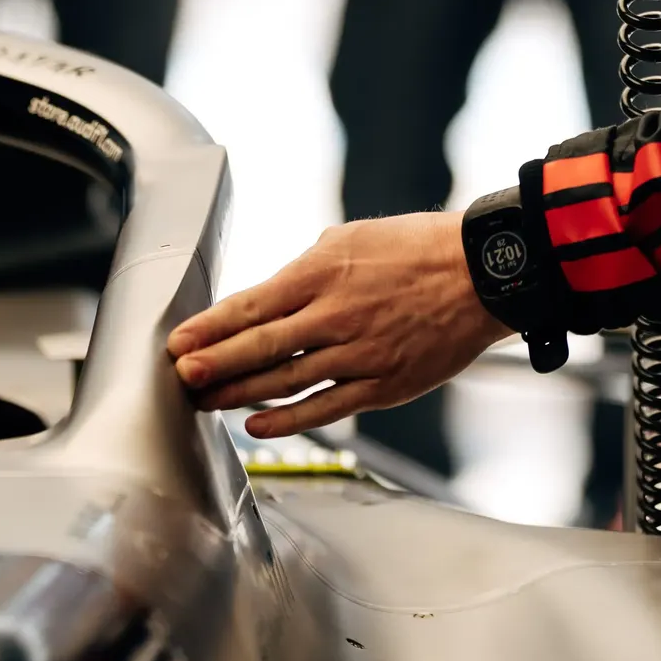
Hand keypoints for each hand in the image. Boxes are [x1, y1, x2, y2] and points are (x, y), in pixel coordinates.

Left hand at [167, 213, 510, 436]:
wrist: (482, 273)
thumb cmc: (420, 248)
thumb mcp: (356, 236)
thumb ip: (310, 267)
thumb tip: (273, 295)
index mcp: (326, 270)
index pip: (252, 304)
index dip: (210, 327)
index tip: (178, 341)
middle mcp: (336, 314)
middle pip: (259, 348)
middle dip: (212, 364)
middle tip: (180, 376)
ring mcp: (358, 354)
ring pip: (284, 382)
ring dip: (238, 395)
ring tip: (205, 401)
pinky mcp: (381, 384)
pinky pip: (323, 407)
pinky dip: (285, 419)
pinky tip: (255, 424)